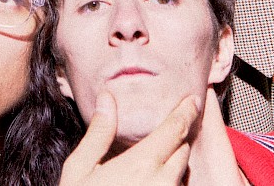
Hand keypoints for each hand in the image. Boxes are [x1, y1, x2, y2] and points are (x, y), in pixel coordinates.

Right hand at [59, 92, 199, 185]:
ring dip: (174, 163)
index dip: (185, 112)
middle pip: (182, 152)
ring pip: (181, 175)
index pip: (174, 130)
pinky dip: (169, 182)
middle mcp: (162, 183)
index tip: (192, 100)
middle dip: (176, 139)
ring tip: (158, 157)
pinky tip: (151, 180)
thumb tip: (108, 97)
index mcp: (142, 164)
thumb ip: (99, 132)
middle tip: (167, 130)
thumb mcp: (80, 168)